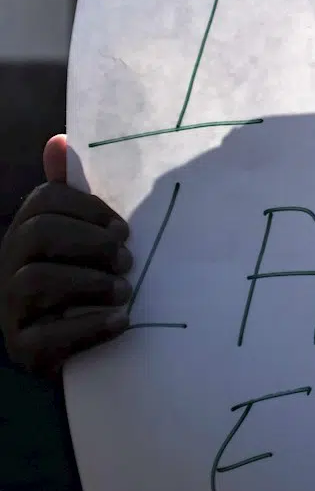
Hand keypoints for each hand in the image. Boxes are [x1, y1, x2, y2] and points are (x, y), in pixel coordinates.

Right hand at [0, 135, 131, 374]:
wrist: (79, 348)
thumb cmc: (88, 282)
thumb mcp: (84, 238)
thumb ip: (73, 195)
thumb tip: (60, 141)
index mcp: (27, 233)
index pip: (45, 201)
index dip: (88, 208)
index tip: (124, 228)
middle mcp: (10, 267)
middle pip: (38, 235)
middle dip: (89, 243)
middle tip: (127, 258)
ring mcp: (11, 309)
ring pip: (36, 281)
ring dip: (91, 282)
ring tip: (126, 290)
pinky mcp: (24, 350)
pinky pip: (46, 337)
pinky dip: (89, 327)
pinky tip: (122, 321)